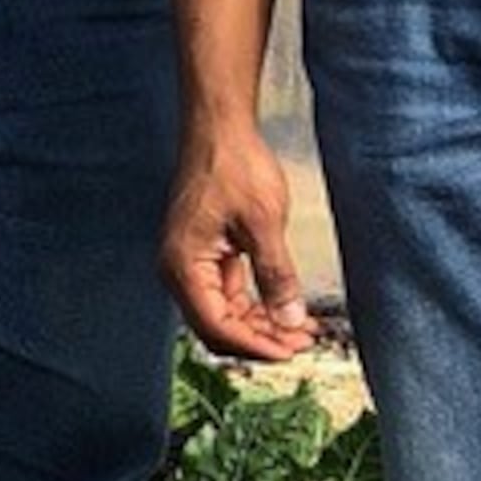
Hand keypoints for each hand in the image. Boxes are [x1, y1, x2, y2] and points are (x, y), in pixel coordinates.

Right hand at [163, 126, 315, 362]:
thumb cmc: (232, 164)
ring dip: (261, 325)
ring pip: (225, 313)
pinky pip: (228, 293)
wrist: (219, 128)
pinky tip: (284, 309)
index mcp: (184, 266)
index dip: (255, 345)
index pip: (217, 326)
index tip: (290, 351)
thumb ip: (276, 275)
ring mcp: (191, 264)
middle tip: (301, 343)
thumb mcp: (264, 222)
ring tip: (301, 330)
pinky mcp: (205, 255)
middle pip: (217, 327)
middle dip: (260, 339)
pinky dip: (256, 304)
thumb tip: (290, 319)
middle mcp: (179, 270)